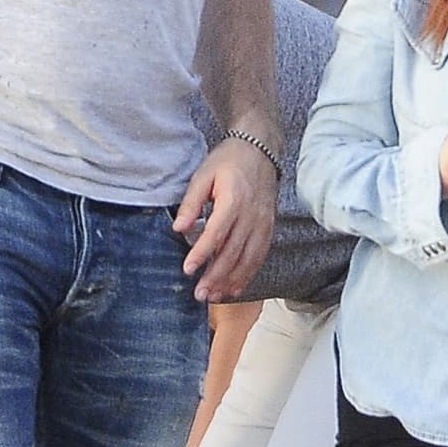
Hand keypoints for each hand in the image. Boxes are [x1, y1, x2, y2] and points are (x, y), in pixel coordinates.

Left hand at [173, 138, 276, 301]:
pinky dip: (247, 275)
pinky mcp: (269, 229)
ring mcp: (263, 223)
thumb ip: (191, 203)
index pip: (217, 231)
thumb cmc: (228, 162)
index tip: (188, 270)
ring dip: (231, 281)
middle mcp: (252, 214)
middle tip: (199, 294)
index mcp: (234, 198)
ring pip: (249, 259)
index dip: (202, 253)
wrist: (261, 150)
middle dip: (216, 276)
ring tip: (213, 296)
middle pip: (234, 251)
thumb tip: (178, 229)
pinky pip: (259, 257)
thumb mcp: (203, 175)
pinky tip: (234, 289)